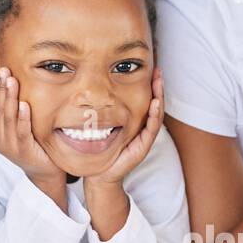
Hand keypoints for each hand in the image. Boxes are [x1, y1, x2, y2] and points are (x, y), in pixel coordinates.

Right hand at [0, 67, 65, 186]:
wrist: (46, 174)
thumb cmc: (35, 148)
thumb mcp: (21, 130)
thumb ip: (11, 116)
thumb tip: (0, 96)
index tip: (1, 72)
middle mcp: (1, 139)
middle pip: (0, 110)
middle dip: (2, 89)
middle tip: (4, 71)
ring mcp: (11, 147)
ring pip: (8, 118)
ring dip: (10, 98)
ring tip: (12, 81)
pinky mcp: (24, 152)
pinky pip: (22, 131)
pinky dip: (22, 117)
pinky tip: (24, 104)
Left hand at [82, 61, 164, 187]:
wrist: (99, 175)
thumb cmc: (98, 150)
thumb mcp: (96, 126)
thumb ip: (96, 110)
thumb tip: (83, 89)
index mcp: (133, 121)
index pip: (143, 99)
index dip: (146, 84)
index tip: (147, 67)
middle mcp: (141, 128)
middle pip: (153, 103)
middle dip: (157, 87)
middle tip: (157, 70)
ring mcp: (143, 137)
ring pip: (155, 114)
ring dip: (159, 97)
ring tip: (159, 82)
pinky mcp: (142, 146)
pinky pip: (151, 129)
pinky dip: (155, 116)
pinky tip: (155, 104)